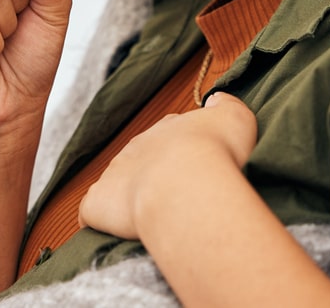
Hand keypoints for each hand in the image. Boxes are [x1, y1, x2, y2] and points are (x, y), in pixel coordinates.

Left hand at [79, 92, 258, 238]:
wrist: (187, 183)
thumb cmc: (216, 153)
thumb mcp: (236, 118)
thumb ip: (226, 106)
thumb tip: (216, 99)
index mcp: (168, 129)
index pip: (171, 133)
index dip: (183, 150)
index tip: (198, 164)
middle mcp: (138, 147)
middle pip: (143, 158)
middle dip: (156, 175)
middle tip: (180, 198)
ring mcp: (115, 173)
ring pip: (117, 183)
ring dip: (129, 198)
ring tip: (153, 217)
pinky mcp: (99, 202)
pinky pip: (93, 211)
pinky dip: (100, 219)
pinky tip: (115, 231)